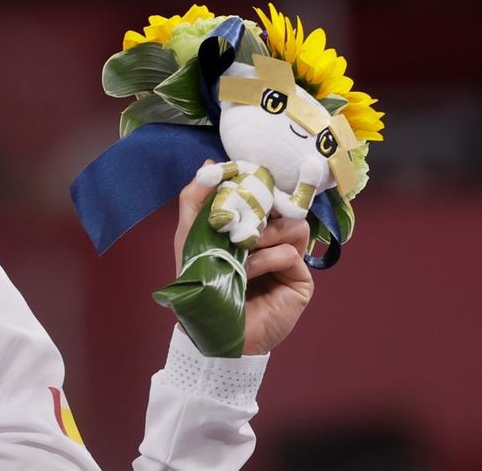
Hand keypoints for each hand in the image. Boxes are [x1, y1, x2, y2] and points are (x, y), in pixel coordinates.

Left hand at [174, 164, 314, 355]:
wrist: (210, 327)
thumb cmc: (201, 283)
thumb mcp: (190, 236)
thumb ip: (196, 201)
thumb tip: (210, 164)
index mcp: (253, 227)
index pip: (266, 195)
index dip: (256, 186)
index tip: (241, 179)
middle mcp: (275, 241)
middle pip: (285, 207)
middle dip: (261, 207)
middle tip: (241, 214)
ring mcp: (290, 261)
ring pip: (295, 226)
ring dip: (264, 234)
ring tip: (243, 247)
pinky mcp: (300, 282)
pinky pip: (291, 254)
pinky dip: (267, 259)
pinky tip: (248, 271)